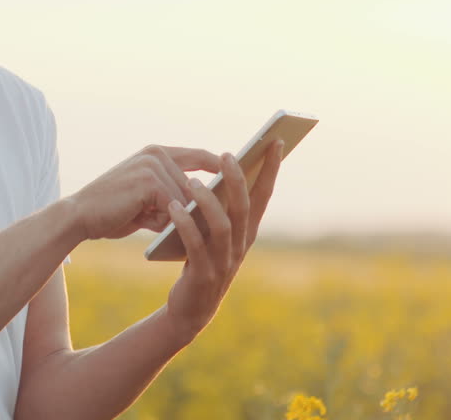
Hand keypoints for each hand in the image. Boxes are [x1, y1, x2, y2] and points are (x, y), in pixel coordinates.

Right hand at [69, 145, 223, 240]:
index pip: (199, 156)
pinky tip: (171, 234)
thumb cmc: (113, 212)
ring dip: (186, 218)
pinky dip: (175, 223)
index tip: (243, 177)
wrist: (79, 217)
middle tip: (224, 221)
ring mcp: (153, 165)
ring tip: (193, 233)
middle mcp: (157, 154)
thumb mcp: (148, 202)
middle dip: (206, 204)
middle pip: (197, 182)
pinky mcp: (149, 181)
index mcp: (157, 153)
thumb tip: (202, 212)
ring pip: (186, 197)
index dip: (220, 167)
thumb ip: (172, 198)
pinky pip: (175, 206)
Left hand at [163, 138, 283, 342]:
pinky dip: (186, 225)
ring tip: (193, 182)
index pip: (264, 195)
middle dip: (238, 180)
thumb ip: (222, 207)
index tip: (276, 141)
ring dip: (209, 202)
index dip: (271, 169)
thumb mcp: (216, 233)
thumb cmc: (202, 260)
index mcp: (247, 232)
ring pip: (223, 227)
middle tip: (228, 155)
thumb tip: (225, 168)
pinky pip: (196, 247)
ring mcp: (224, 262)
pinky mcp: (204, 275)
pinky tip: (173, 208)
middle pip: (245, 207)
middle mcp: (241, 246)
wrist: (190, 309)